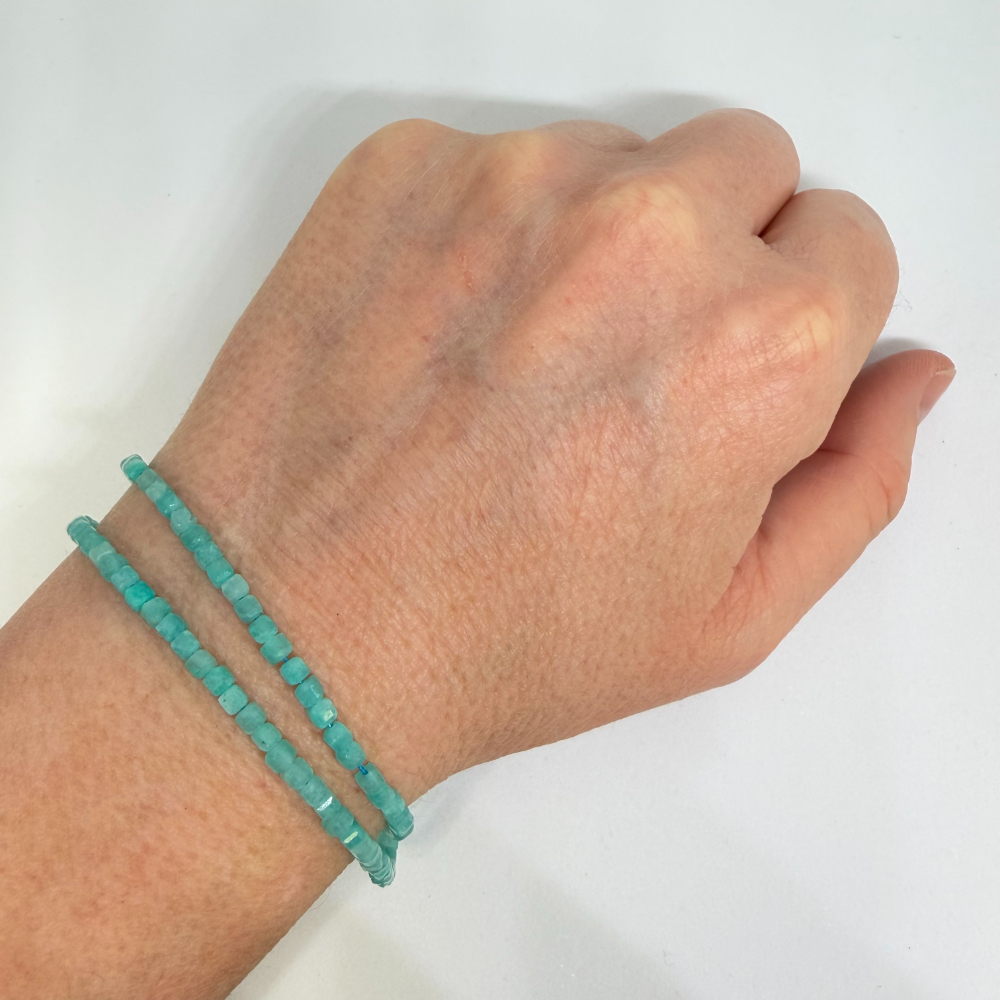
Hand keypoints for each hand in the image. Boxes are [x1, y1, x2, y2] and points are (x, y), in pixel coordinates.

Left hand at [151, 109, 952, 800]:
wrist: (297, 627)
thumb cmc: (503, 641)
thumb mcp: (727, 615)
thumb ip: (856, 483)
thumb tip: (909, 377)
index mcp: (756, 347)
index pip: (849, 241)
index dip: (801, 311)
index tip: (732, 364)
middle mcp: (644, 236)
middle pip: (749, 165)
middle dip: (719, 250)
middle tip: (632, 360)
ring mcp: (511, 184)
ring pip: (621, 157)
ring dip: (602, 238)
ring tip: (527, 361)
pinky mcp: (403, 170)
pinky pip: (496, 161)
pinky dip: (492, 230)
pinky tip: (452, 336)